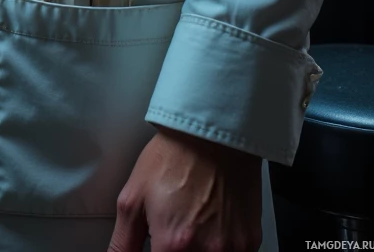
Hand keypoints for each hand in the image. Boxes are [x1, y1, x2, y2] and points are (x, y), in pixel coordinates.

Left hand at [108, 127, 261, 251]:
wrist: (212, 132)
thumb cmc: (175, 156)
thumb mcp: (133, 197)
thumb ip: (123, 242)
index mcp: (173, 244)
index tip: (157, 245)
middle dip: (176, 250)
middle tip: (175, 230)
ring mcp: (232, 248)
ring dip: (199, 249)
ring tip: (193, 222)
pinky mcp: (250, 241)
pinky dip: (220, 247)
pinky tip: (212, 222)